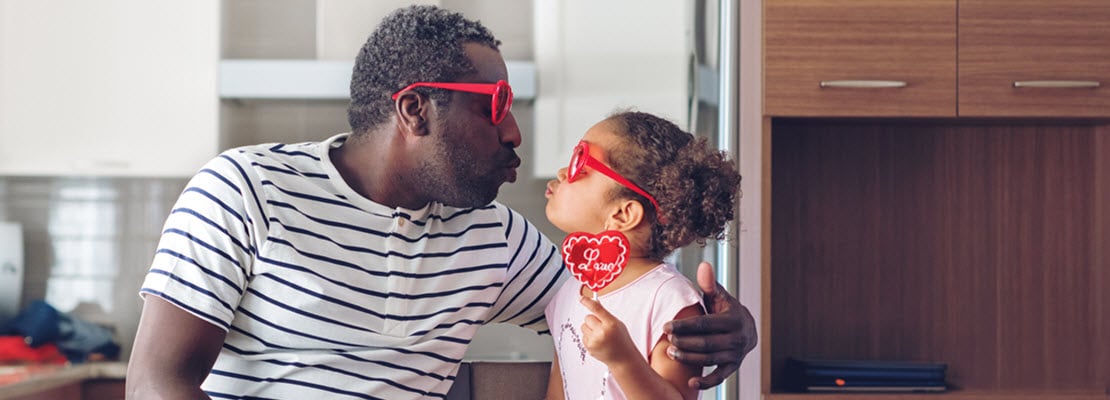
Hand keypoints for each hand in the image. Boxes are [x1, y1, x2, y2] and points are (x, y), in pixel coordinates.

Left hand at [579, 295, 638, 365]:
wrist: (623, 359)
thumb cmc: (621, 340)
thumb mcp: (617, 324)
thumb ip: (605, 314)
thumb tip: (594, 302)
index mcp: (611, 324)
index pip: (596, 309)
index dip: (587, 302)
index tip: (581, 298)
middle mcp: (602, 332)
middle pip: (588, 317)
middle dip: (593, 320)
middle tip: (601, 326)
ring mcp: (594, 341)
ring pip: (583, 326)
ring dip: (590, 328)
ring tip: (600, 335)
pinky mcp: (589, 347)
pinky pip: (583, 335)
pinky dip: (589, 337)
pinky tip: (598, 342)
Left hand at [663, 262, 756, 388]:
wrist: (747, 330)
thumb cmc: (726, 310)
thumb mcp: (720, 296)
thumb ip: (710, 284)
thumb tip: (703, 264)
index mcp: (733, 319)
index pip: (705, 323)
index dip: (684, 326)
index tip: (666, 326)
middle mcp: (737, 338)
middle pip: (706, 343)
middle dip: (685, 342)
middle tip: (667, 341)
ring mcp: (735, 354)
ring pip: (710, 358)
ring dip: (689, 358)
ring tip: (671, 354)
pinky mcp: (733, 367)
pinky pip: (720, 377)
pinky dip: (707, 382)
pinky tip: (691, 384)